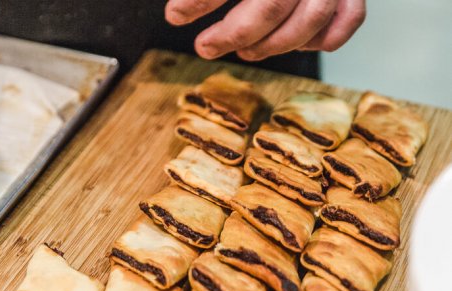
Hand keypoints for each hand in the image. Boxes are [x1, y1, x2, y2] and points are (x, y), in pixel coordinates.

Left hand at [165, 0, 365, 60]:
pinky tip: (294, 45)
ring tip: (244, 52)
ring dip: (273, 45)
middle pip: (272, 5)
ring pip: (311, 18)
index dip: (199, 0)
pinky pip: (351, 16)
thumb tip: (176, 9)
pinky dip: (323, 38)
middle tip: (205, 47)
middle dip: (233, 34)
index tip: (174, 15)